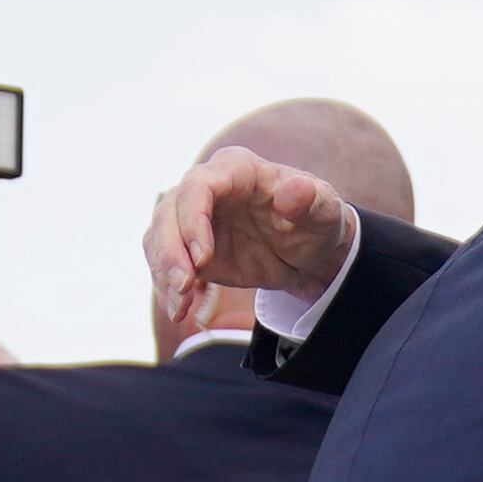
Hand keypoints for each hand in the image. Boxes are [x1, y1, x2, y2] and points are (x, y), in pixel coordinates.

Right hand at [146, 146, 354, 322]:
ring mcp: (191, 217)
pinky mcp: (186, 246)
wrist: (307, 251)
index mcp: (236, 169)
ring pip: (158, 238)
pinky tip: (181, 311)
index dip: (193, 221)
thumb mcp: (324, 211)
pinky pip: (164, 263)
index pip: (198, 186)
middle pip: (168, 212)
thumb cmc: (315, 221)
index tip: (202, 259)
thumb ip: (312, 200)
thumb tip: (294, 191)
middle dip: (170, 252)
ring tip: (181, 307)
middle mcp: (205, 187)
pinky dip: (168, 287)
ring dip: (164, 273)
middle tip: (184, 287)